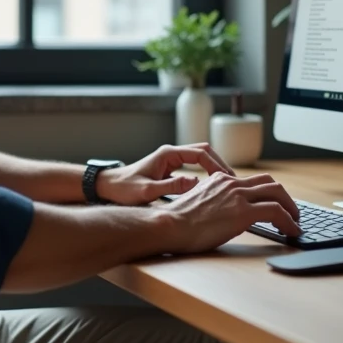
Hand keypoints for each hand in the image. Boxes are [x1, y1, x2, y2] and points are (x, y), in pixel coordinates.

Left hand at [95, 143, 234, 205]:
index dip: (216, 165)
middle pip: (204, 151)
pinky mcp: (171, 168)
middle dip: (219, 164)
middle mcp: (171, 153)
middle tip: (232, 181)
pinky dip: (206, 173)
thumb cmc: (124, 189)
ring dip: (214, 167)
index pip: (200, 153)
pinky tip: (213, 187)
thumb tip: (195, 183)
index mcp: (168, 154)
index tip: (226, 179)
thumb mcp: (147, 191)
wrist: (109, 187)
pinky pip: (194, 166)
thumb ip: (170, 187)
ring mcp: (172, 160)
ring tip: (227, 184)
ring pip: (201, 157)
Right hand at [162, 172, 300, 253]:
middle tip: (291, 212)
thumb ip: (216, 203)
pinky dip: (289, 221)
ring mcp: (237, 195)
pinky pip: (276, 211)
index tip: (275, 205)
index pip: (252, 181)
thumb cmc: (178, 223)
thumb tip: (228, 216)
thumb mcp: (199, 204)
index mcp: (220, 179)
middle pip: (269, 182)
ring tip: (295, 222)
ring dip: (291, 208)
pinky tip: (292, 231)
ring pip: (277, 193)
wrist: (170, 226)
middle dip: (285, 197)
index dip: (267, 193)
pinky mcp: (243, 211)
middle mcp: (231, 183)